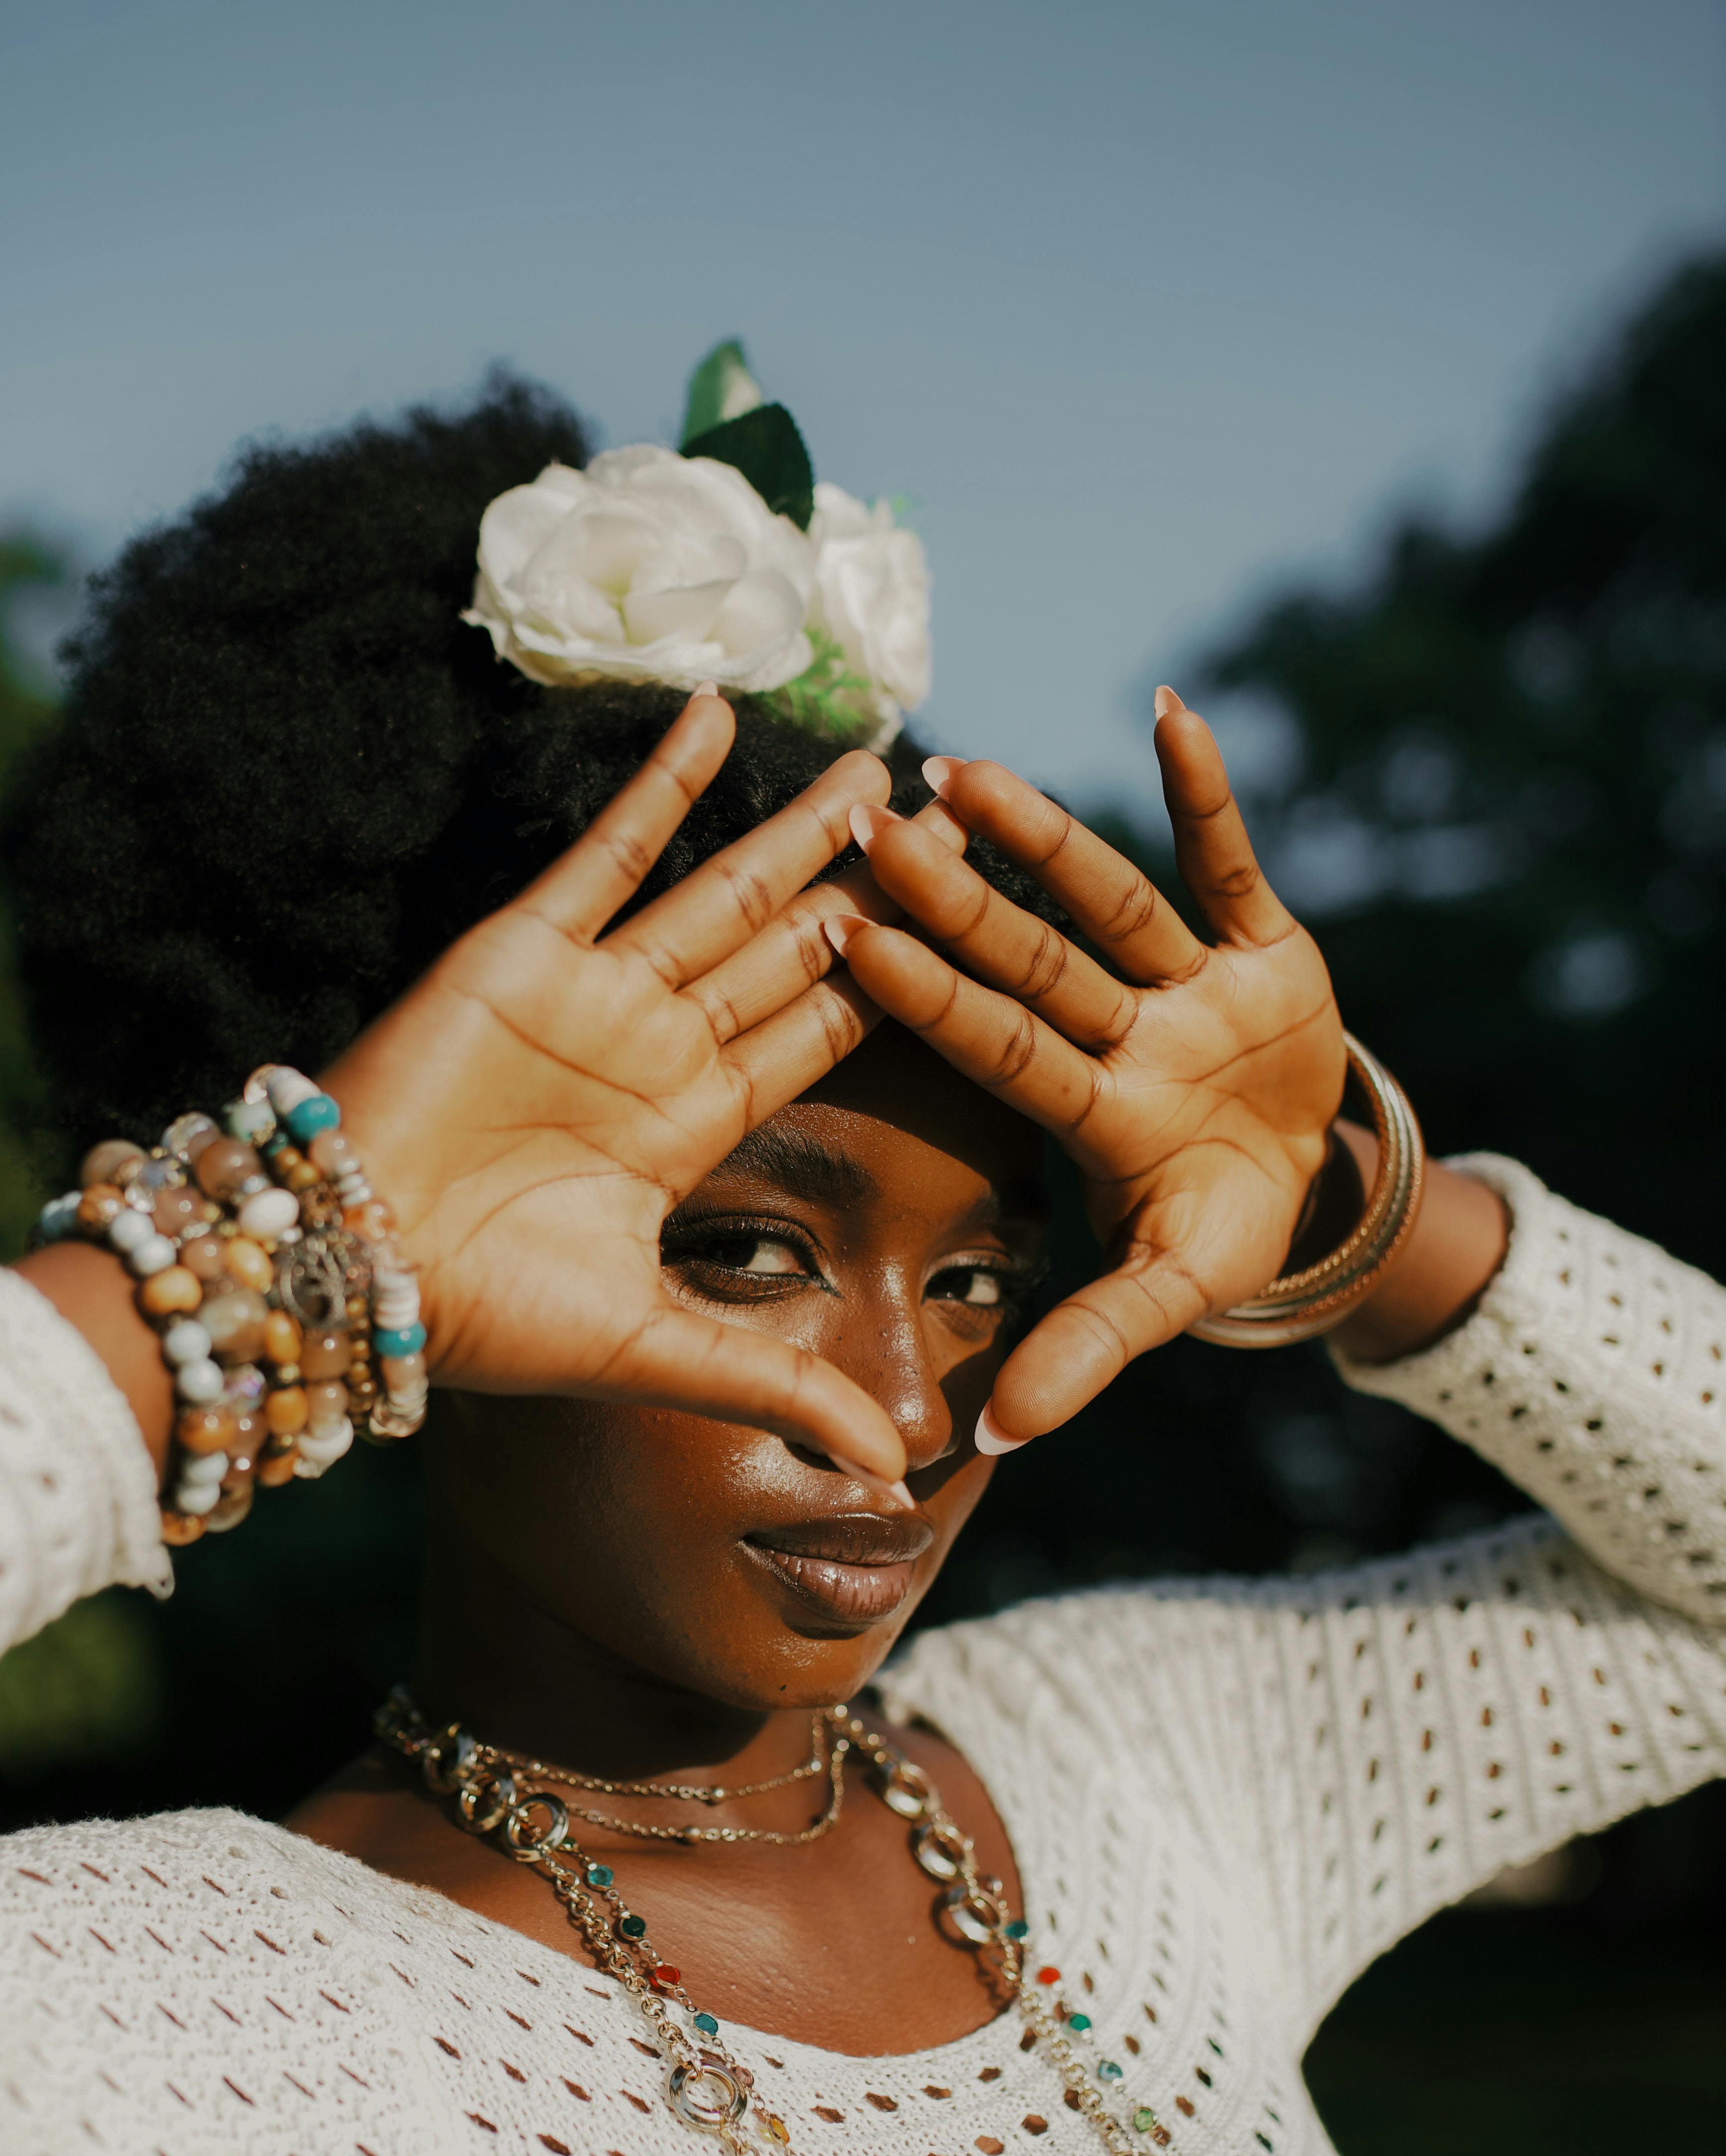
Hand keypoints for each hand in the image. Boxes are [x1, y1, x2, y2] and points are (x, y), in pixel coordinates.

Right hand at [321, 693, 911, 1486]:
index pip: (816, 1038)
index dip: (894, 987)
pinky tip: (719, 716)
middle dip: (872, 892)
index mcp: (688, 1128)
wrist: (349, 1268)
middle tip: (963, 828)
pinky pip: (606, 850)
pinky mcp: (523, 947)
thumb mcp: (656, 1353)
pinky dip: (659, 783)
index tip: (977, 935)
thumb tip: (898, 1475)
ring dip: (797, 829)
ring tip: (880, 768)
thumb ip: (780, 1384)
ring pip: (721, 889)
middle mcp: (653, 1048)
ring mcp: (592, 992)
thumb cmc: (484, 1318)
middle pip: (790, 951)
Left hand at [840, 691, 1345, 1441]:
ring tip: (970, 769)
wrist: (1310, 1183)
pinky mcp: (1262, 944)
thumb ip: (1082, 1350)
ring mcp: (1188, 983)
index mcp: (1089, 1107)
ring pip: (1109, 896)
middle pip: (1029, 956)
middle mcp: (1122, 1031)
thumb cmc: (1219, 1232)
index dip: (925, 993)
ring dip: (1047, 833)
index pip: (993, 1042)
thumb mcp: (1169, 1294)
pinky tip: (1172, 714)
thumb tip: (990, 1441)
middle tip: (865, 823)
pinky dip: (1208, 792)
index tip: (845, 936)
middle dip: (955, 896)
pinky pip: (1229, 860)